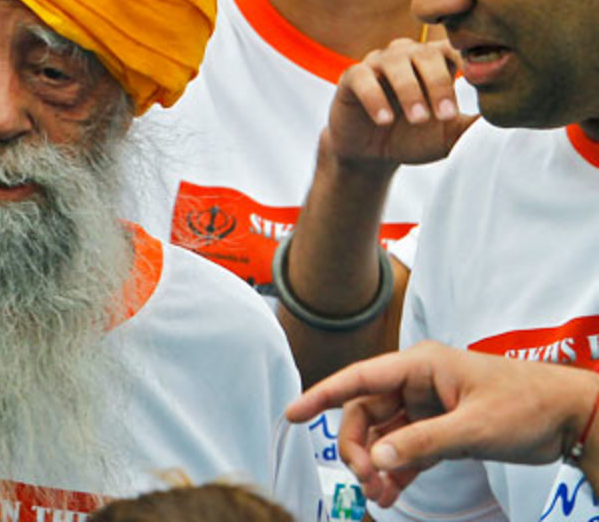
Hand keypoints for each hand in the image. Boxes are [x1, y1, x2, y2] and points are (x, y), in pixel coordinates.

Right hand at [286, 341, 598, 506]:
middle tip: (365, 481)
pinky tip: (392, 496)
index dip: (321, 395)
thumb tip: (377, 460)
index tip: (291, 414)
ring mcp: (428, 406)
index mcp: (420, 365)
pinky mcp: (440, 429)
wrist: (571, 418)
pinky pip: (405, 450)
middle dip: (358, 448)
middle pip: (366, 413)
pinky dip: (397, 472)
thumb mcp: (473, 427)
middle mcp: (417, 382)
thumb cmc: (528, 405)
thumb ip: (422, 443)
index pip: (358, 378)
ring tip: (380, 497)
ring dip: (377, 466)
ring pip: (383, 436)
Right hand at [323, 38, 475, 170]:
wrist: (372, 157)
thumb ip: (477, 122)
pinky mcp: (350, 78)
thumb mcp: (451, 134)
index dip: (464, 66)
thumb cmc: (414, 139)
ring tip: (418, 119)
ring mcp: (376, 64)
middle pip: (425, 54)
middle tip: (446, 114)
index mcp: (433, 61)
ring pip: (394, 62)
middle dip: (438, 84)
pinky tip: (385, 120)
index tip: (475, 91)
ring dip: (409, 90)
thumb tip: (518, 116)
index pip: (452, 48)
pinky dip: (374, 97)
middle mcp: (406, 55)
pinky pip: (361, 77)